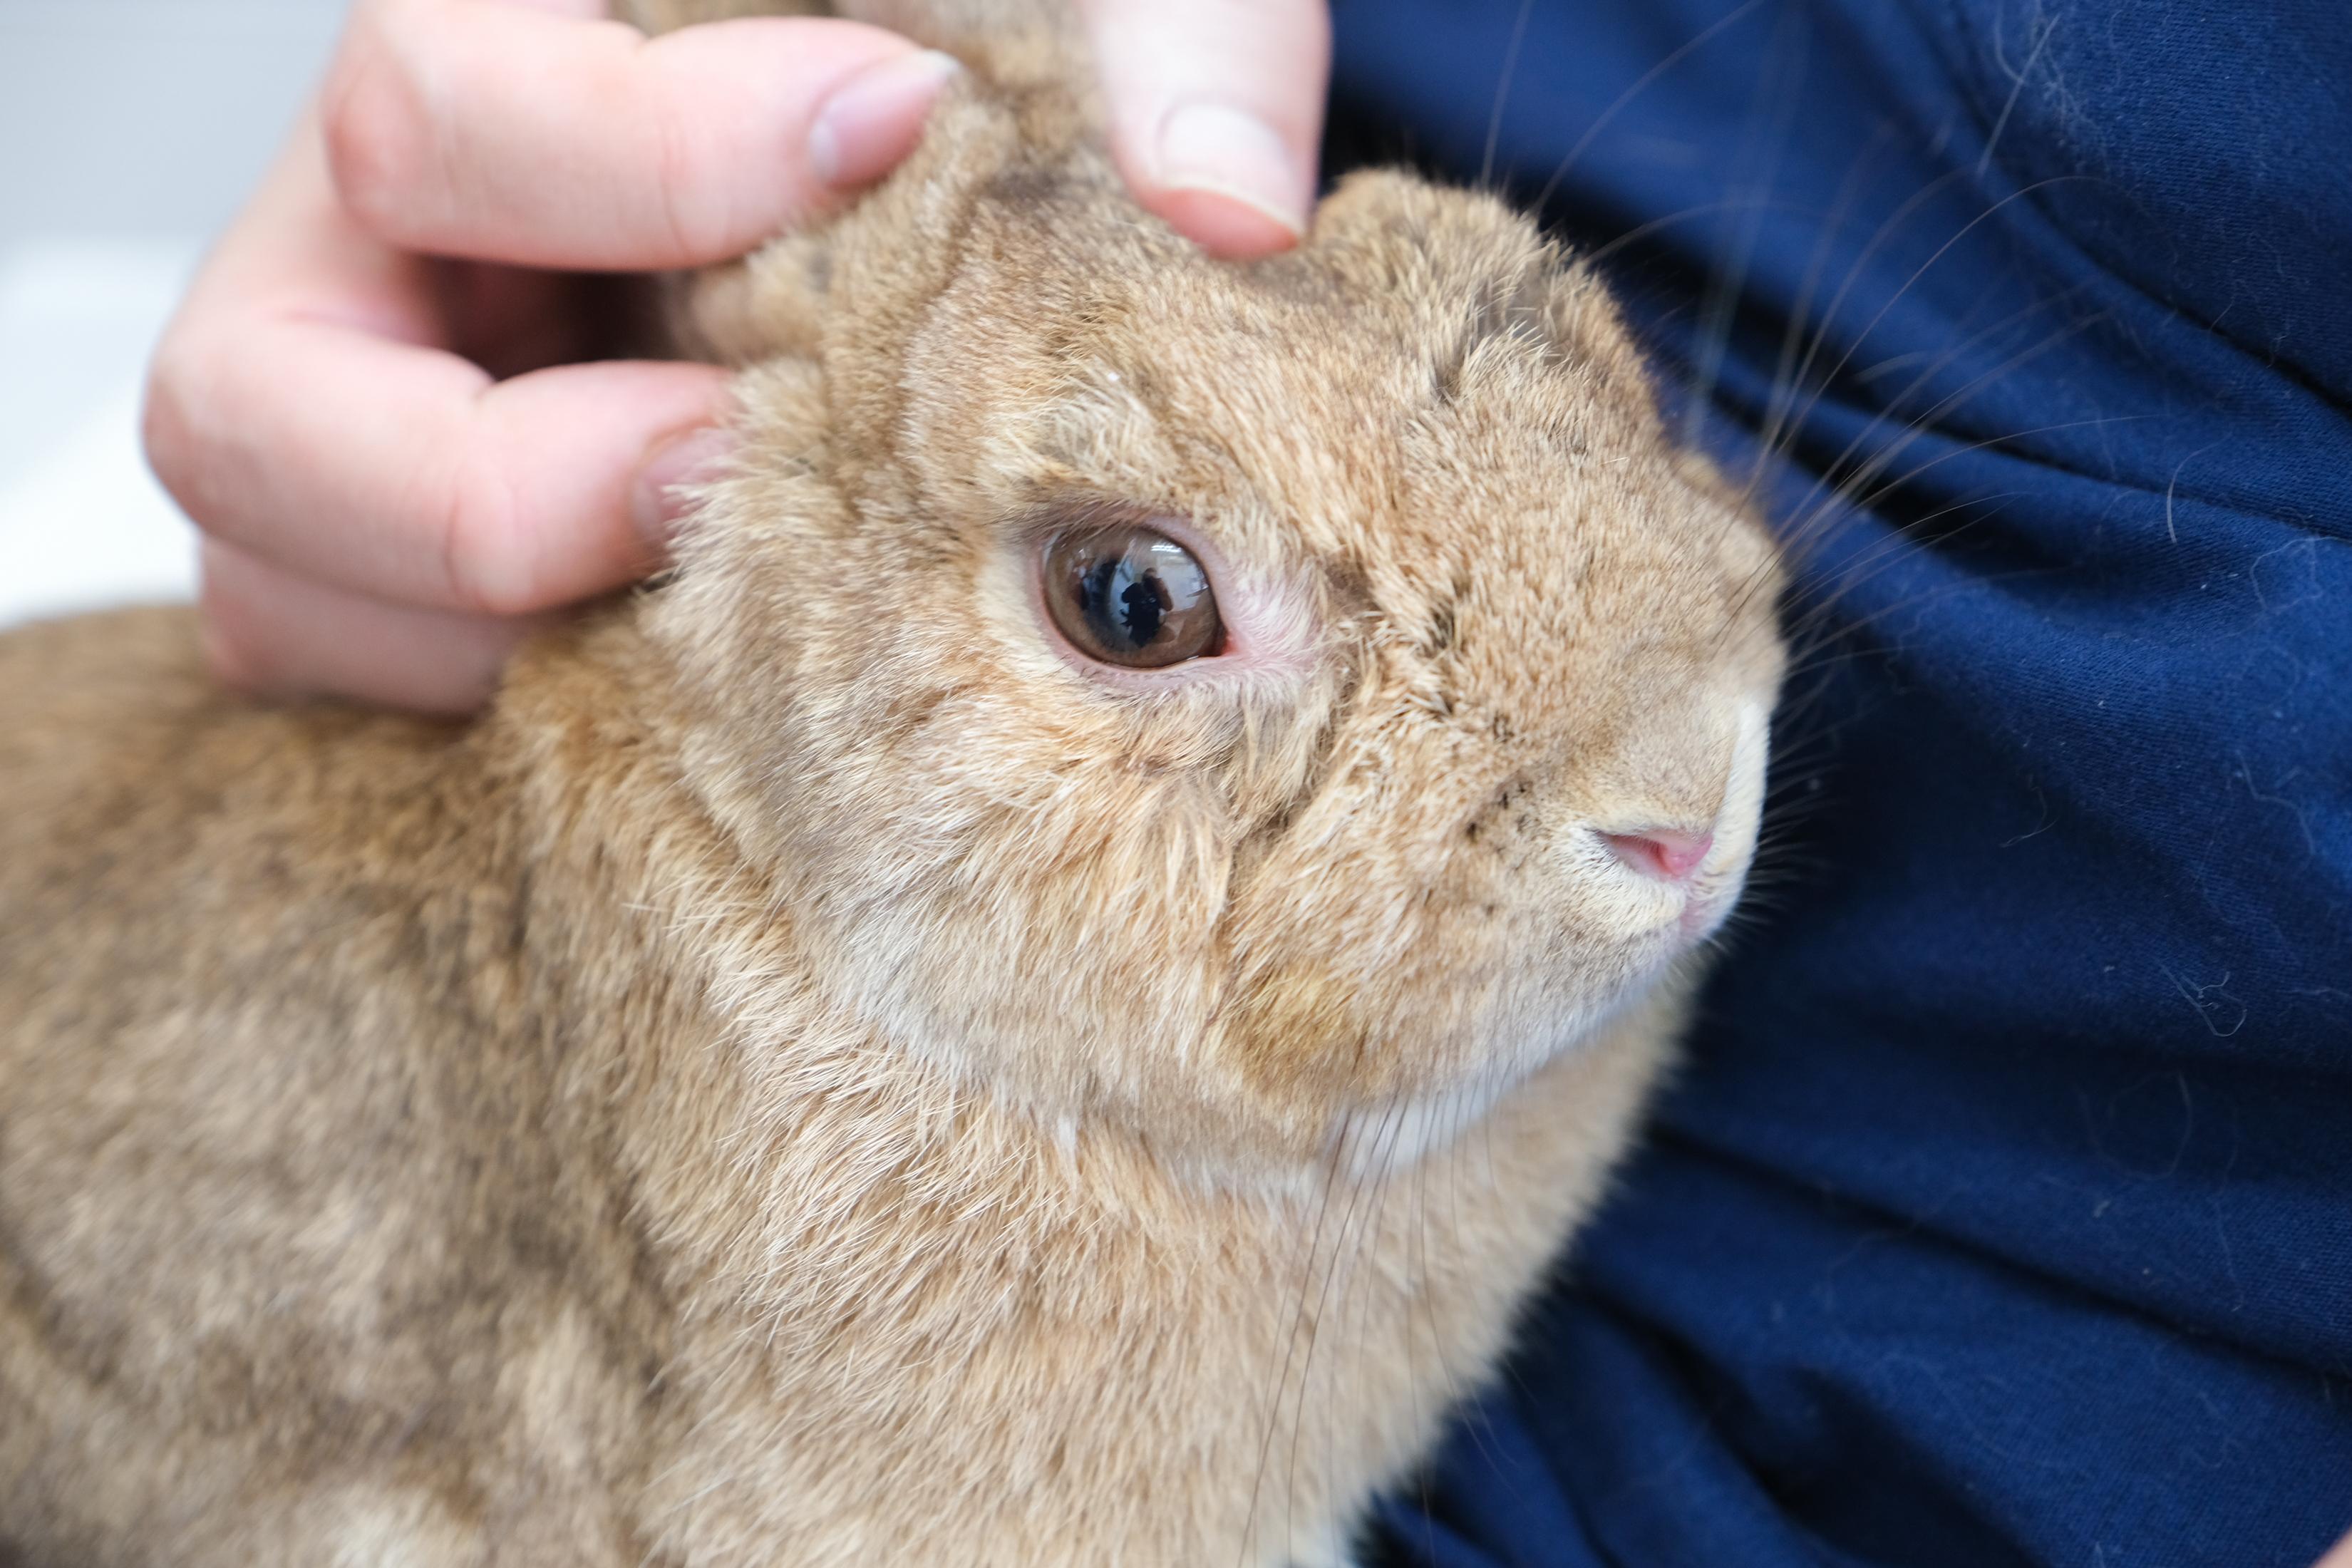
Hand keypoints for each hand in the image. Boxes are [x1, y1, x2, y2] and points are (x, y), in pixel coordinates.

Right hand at [146, 0, 1329, 714]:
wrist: (941, 171)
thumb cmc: (977, 60)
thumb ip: (1164, 44)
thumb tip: (1225, 210)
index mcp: (497, 71)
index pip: (436, 105)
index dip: (640, 159)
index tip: (889, 135)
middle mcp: (393, 266)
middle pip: (254, 401)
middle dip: (491, 489)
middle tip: (727, 473)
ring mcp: (393, 433)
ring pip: (278, 580)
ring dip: (479, 637)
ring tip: (724, 610)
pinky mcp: (429, 578)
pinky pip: (357, 680)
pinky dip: (488, 717)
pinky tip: (697, 698)